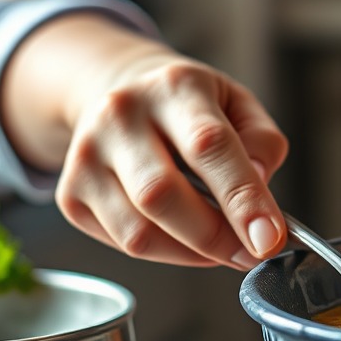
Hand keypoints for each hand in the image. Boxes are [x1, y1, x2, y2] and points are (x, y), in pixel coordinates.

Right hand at [1, 14, 288, 269]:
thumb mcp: (241, 105)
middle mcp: (120, 114)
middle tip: (251, 254)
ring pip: (139, 231)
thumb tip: (257, 193)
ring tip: (223, 248)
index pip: (210, 146)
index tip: (269, 238)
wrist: (123, 94)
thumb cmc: (194, 108)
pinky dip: (166, 254)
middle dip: (216, 237)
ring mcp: (86, 154)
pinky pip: (123, 243)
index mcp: (175, 86)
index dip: (243, 199)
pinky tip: (187, 238)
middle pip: (162, 194)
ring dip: (192, 253)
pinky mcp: (70, 194)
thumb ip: (262, 144)